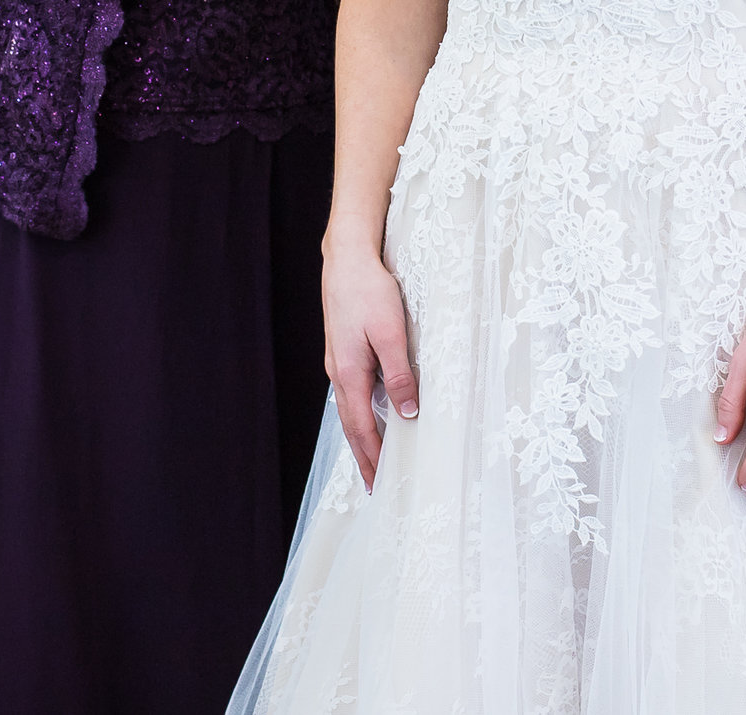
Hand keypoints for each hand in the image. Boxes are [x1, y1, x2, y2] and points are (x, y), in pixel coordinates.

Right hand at [323, 247, 419, 490]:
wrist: (346, 259)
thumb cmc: (369, 291)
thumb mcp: (391, 332)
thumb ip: (399, 373)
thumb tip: (408, 412)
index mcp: (350, 373)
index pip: (363, 428)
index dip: (374, 457)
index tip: (382, 483)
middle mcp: (339, 373)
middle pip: (351, 425)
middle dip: (363, 457)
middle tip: (373, 486)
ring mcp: (338, 362)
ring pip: (348, 410)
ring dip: (359, 438)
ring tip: (370, 460)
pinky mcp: (342, 350)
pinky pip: (350, 393)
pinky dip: (358, 414)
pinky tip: (366, 415)